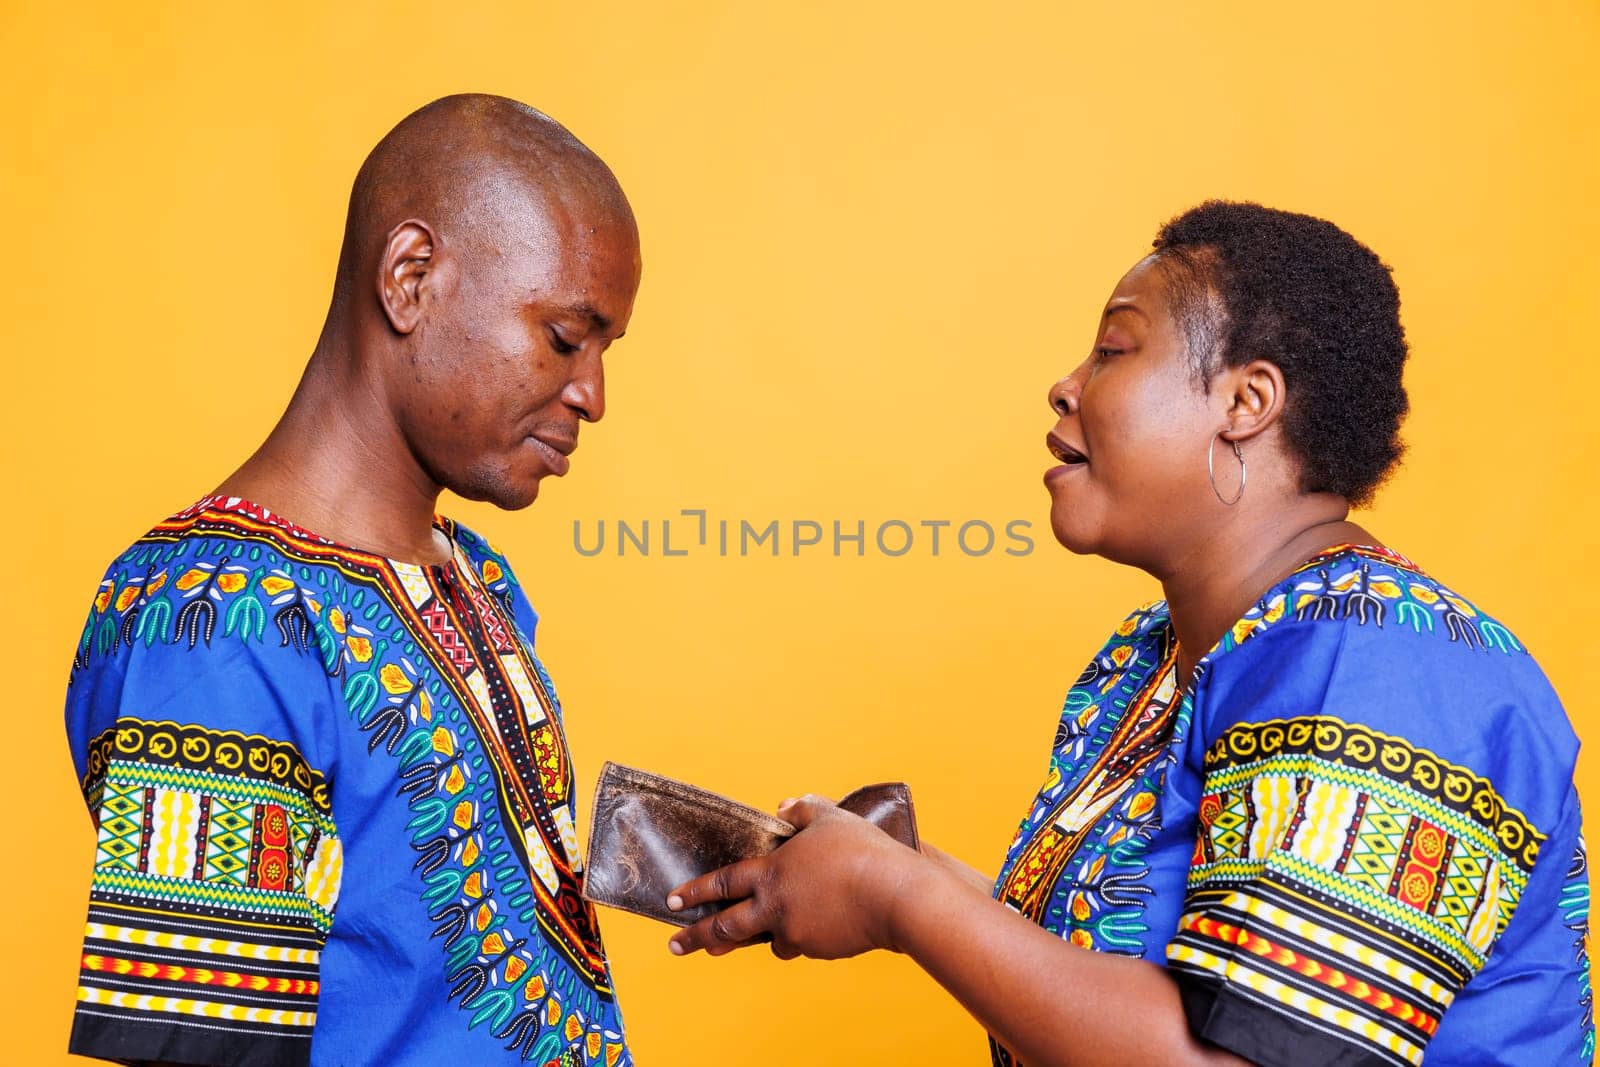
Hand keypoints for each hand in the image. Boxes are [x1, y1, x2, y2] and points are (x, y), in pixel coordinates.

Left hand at [666, 794, 926, 960]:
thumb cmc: (862, 851)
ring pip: (765, 940)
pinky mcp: (818, 949)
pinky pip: (800, 944)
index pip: (724, 882)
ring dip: (750, 940)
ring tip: (729, 946)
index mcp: (772, 872)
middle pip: (726, 927)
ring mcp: (795, 931)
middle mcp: (775, 906)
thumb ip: (803, 810)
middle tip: (675, 945)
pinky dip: (798, 937)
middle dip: (696, 937)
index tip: (672, 902)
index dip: (696, 891)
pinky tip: (810, 928)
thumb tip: (783, 806)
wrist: (893, 896)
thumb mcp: (830, 818)